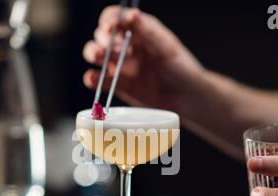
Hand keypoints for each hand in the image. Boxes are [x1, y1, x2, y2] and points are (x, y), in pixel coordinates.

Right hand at [82, 6, 202, 109]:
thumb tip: (132, 15)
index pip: (116, 18)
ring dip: (93, 53)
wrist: (186, 98)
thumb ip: (149, 31)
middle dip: (103, 39)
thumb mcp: (167, 46)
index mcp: (138, 32)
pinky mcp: (116, 85)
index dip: (109, 20)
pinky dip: (91, 78)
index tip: (110, 27)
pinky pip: (98, 80)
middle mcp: (126, 46)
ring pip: (96, 54)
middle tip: (111, 47)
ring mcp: (119, 66)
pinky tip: (93, 77)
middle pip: (102, 35)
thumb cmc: (182, 69)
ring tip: (101, 57)